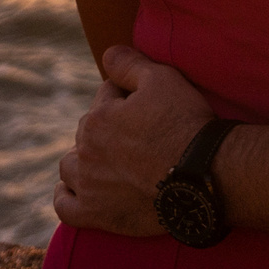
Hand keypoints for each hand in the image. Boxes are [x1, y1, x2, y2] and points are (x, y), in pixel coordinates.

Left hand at [53, 45, 215, 236]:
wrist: (203, 176)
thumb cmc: (185, 124)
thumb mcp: (162, 80)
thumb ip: (129, 64)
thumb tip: (106, 53)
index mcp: (98, 118)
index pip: (105, 97)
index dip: (128, 98)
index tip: (149, 107)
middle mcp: (86, 151)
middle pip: (88, 132)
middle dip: (108, 128)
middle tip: (140, 135)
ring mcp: (89, 186)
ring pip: (70, 167)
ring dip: (83, 160)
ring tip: (108, 161)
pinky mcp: (96, 215)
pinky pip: (65, 206)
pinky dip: (66, 196)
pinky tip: (72, 190)